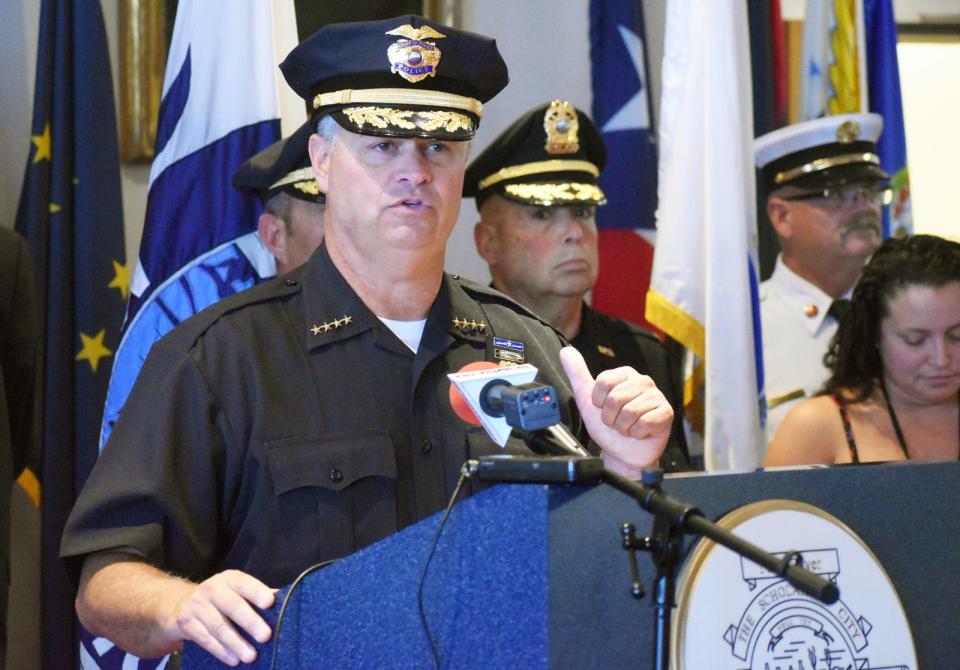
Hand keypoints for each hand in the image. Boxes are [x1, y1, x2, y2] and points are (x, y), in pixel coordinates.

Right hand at [166, 569, 275, 665]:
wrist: (182, 605)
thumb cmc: (222, 599)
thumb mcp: (237, 591)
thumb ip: (258, 597)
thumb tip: (286, 603)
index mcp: (230, 579)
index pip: (245, 584)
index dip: (257, 592)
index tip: (270, 603)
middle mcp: (212, 589)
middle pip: (232, 605)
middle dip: (250, 622)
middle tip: (265, 636)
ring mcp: (197, 606)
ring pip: (218, 626)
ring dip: (236, 643)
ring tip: (251, 656)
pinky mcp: (186, 623)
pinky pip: (205, 639)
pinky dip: (221, 651)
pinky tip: (233, 660)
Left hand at [560, 346, 672, 476]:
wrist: (623, 453)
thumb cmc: (608, 428)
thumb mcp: (587, 400)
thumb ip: (577, 374)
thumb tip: (566, 351)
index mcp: (624, 374)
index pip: (603, 382)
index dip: (598, 402)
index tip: (604, 409)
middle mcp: (642, 381)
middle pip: (615, 399)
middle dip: (611, 418)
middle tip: (617, 421)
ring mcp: (656, 396)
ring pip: (629, 412)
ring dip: (623, 427)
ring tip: (629, 427)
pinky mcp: (666, 412)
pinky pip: (645, 423)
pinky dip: (638, 433)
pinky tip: (641, 432)